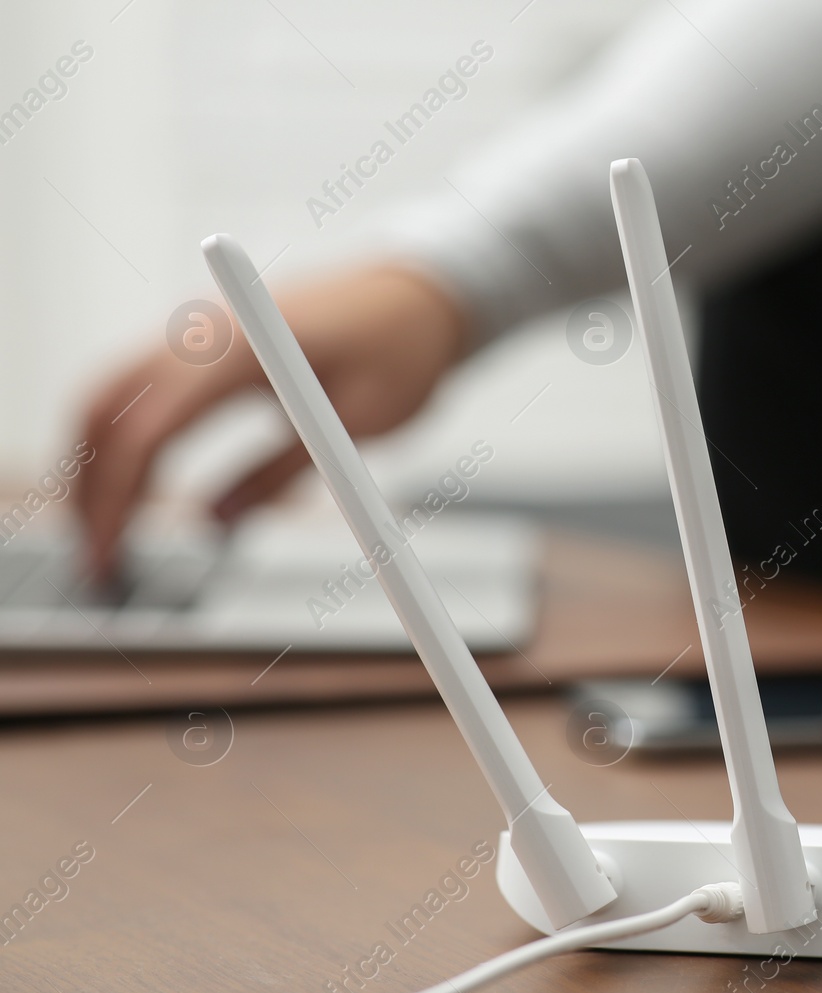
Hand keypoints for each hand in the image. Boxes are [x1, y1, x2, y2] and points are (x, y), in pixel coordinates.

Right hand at [74, 265, 468, 582]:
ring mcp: (199, 328)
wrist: (421, 292)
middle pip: (109, 409)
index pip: (150, 430)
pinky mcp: (205, 339)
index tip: (109, 555)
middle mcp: (206, 329)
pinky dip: (117, 435)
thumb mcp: (358, 423)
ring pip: (110, 395)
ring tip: (102, 535)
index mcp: (244, 348)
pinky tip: (126, 486)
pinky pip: (138, 386)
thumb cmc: (403, 348)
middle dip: (90, 488)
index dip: (118, 499)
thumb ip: (283, 471)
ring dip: (94, 462)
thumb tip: (214, 523)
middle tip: (96, 561)